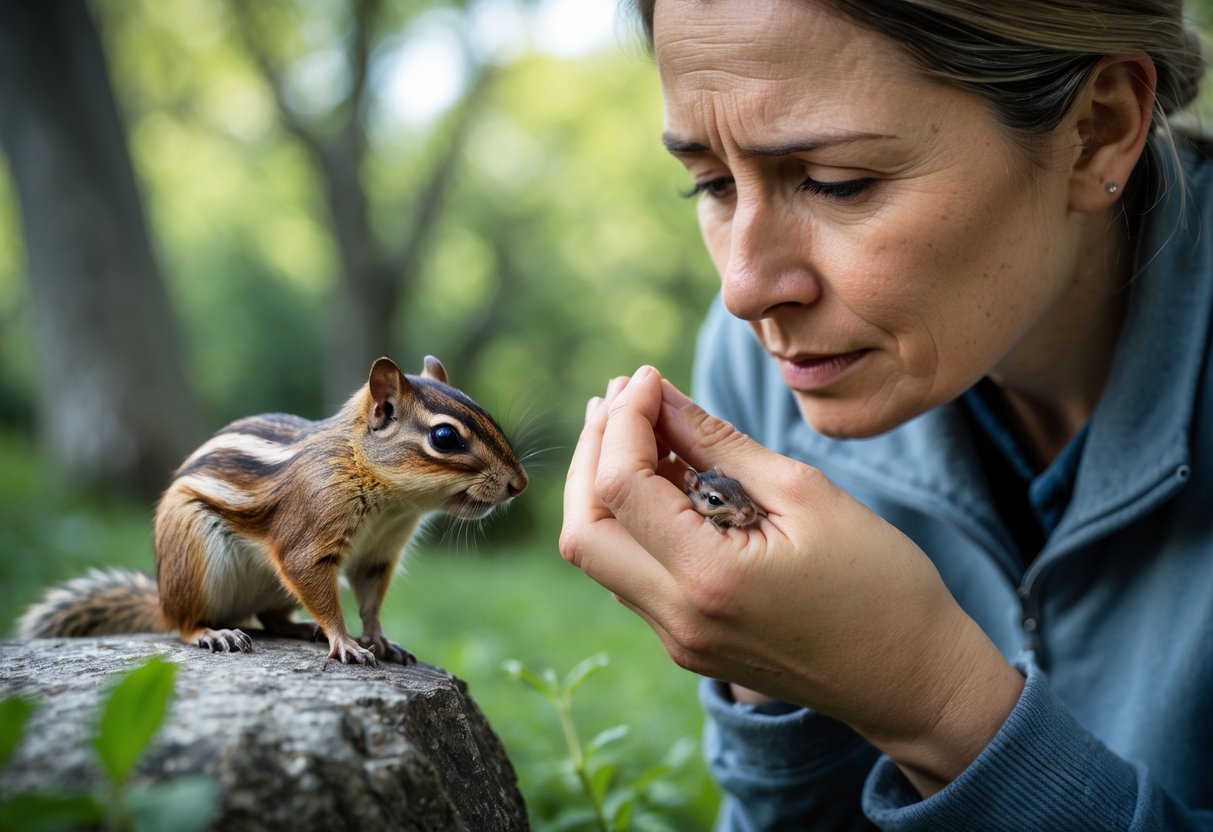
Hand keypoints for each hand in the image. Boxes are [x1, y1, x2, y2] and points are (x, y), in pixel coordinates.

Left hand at [560, 366, 1022, 794]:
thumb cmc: (880, 582)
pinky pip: (632, 576)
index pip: (621, 485)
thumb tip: (658, 398)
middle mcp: (677, 618)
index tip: (646, 376)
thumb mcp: (805, 492)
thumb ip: (719, 444)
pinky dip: (632, 520)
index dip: (624, 420)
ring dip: (604, 486)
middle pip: (583, 530)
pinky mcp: (686, 643)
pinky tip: (662, 477)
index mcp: (709, 579)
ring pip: (600, 556)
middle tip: (619, 398)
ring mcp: (677, 639)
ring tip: (636, 427)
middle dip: (591, 453)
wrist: (912, 678)